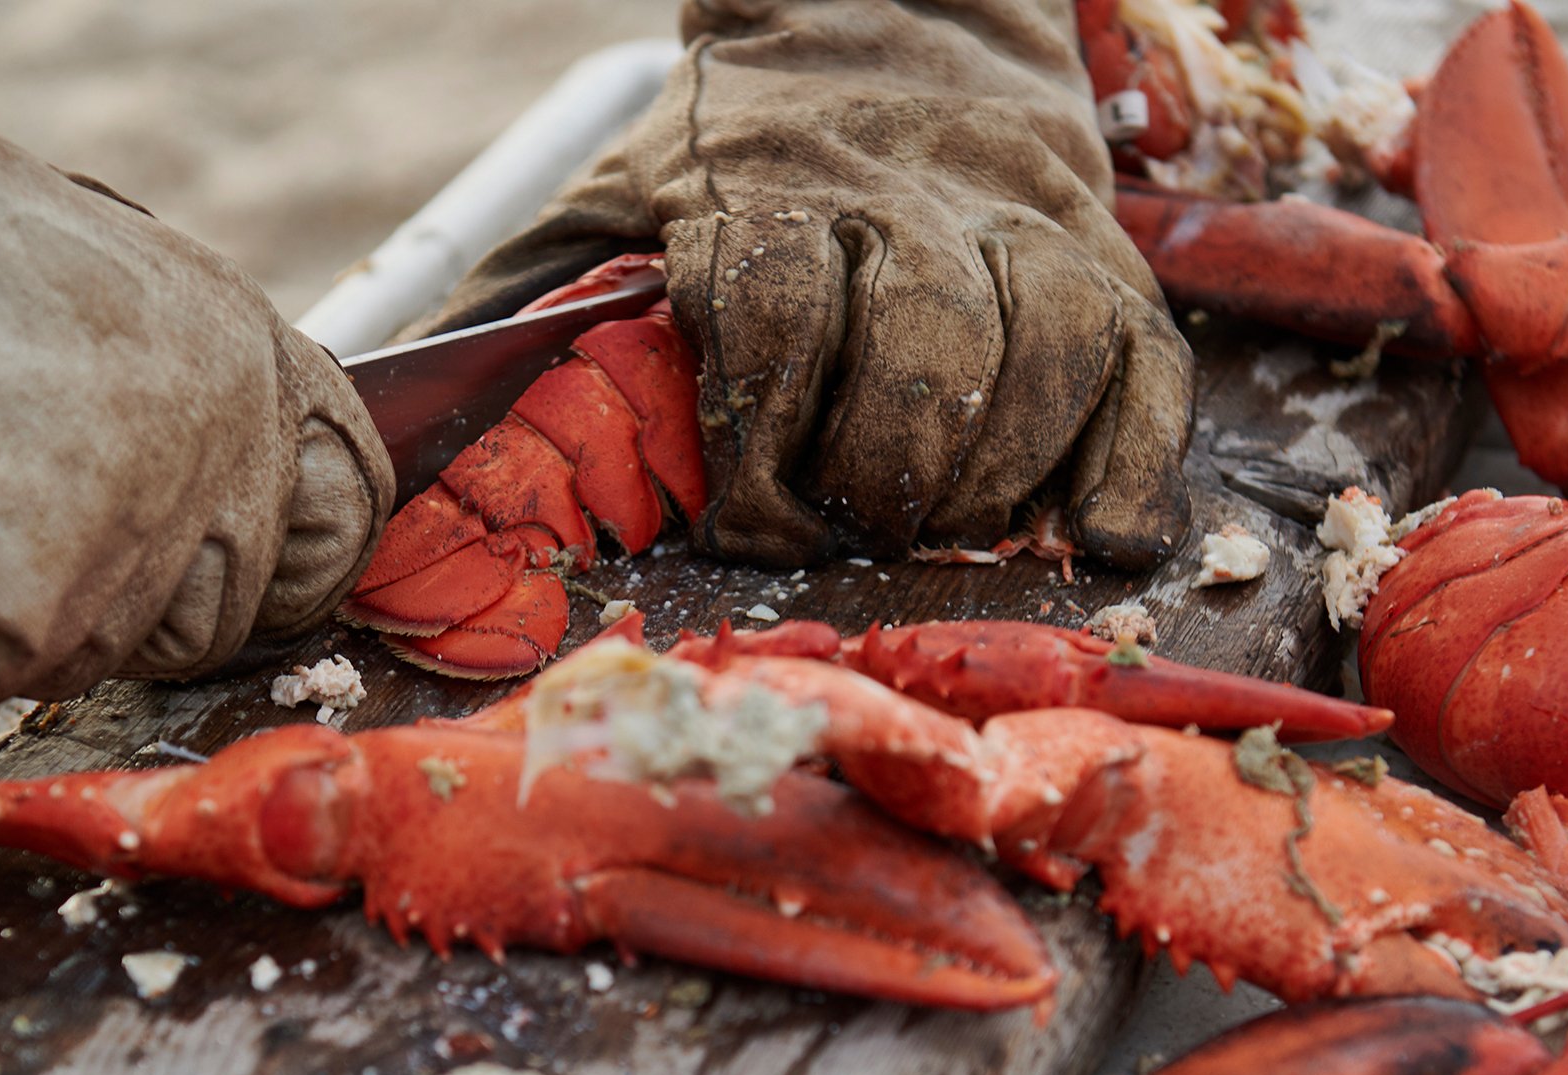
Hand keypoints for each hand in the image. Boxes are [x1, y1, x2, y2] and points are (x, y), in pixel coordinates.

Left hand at [425, 0, 1193, 570]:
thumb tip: (415, 426)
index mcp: (773, 188)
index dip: (762, 439)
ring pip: (1054, 355)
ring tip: (946, 528)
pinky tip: (1084, 530)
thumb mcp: (614, 191)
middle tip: (854, 528)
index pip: (779, 311)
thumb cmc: (738, 147)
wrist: (897, 16)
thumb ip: (529, 295)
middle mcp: (915, 201)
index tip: (742, 521)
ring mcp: (1028, 227)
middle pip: (930, 348)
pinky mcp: (1109, 258)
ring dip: (1000, 477)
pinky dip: (1129, 473)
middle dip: (886, 471)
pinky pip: (1152, 376)